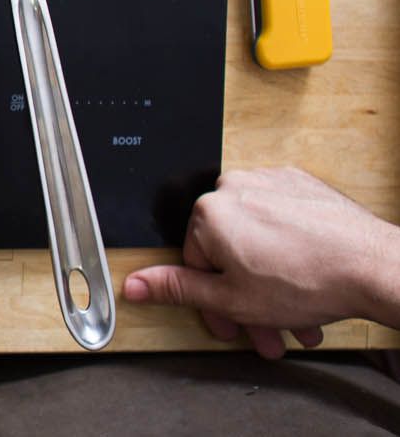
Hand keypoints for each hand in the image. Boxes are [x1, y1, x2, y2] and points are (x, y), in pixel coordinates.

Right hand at [124, 167, 399, 357]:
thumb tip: (134, 285)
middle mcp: (234, 187)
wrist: (373, 266)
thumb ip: (178, 288)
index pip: (196, 263)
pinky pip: (281, 220)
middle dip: (248, 299)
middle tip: (267, 327)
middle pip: (228, 252)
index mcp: (208, 212)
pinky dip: (289, 250)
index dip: (215, 303)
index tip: (234, 324)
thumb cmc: (309, 281)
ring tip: (296, 314)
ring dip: (272, 281)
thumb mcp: (232, 299)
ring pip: (256, 239)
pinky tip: (307, 279)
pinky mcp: (300, 184)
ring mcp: (269, 181)